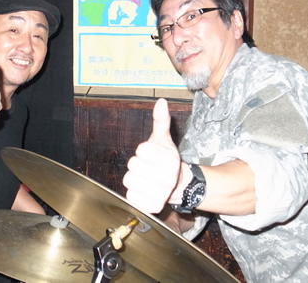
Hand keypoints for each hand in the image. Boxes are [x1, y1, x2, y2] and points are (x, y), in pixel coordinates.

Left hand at [123, 99, 181, 213]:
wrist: (178, 184)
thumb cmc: (166, 159)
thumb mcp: (163, 139)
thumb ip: (160, 120)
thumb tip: (161, 102)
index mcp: (169, 158)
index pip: (141, 150)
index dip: (142, 151)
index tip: (149, 153)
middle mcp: (167, 177)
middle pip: (132, 165)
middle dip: (137, 165)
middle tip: (147, 167)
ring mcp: (161, 193)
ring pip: (129, 181)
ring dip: (135, 179)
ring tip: (145, 178)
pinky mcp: (152, 206)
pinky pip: (131, 196)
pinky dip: (135, 193)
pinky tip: (145, 189)